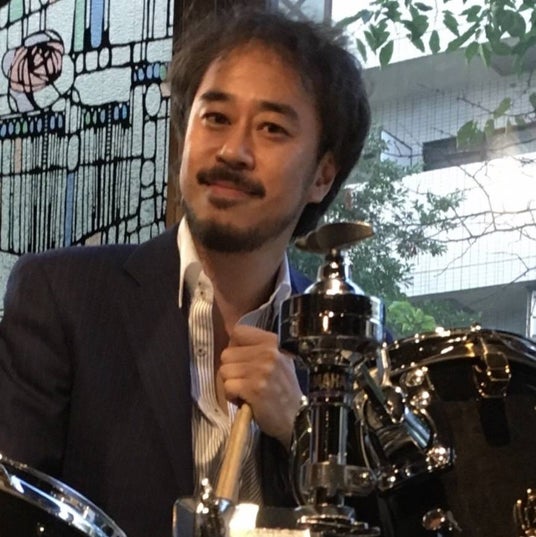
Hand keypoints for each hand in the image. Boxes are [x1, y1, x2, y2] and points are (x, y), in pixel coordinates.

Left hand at [219, 325, 301, 449]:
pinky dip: (232, 396)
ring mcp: (262, 370)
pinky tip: (245, 400)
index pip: (238, 332)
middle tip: (246, 381)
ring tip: (247, 391)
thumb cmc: (283, 389)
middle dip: (232, 369)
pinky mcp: (254, 389)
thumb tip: (231, 343)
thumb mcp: (278, 360)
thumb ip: (258, 348)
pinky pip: (227, 387)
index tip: (242, 359)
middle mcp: (268, 352)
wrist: (296, 418)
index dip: (235, 346)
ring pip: (224, 371)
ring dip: (231, 384)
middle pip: (227, 354)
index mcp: (273, 341)